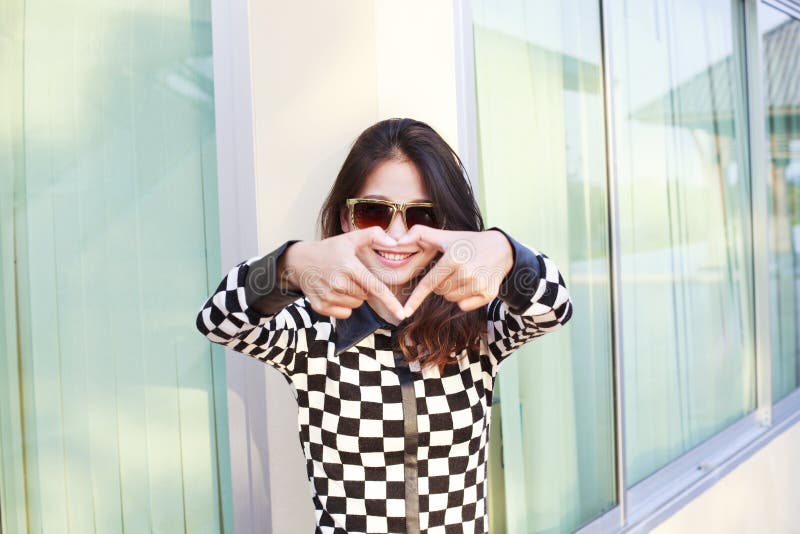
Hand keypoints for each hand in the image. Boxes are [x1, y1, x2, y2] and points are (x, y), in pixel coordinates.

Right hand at [281, 227, 406, 320]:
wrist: (300, 261)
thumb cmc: (330, 249)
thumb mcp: (350, 238)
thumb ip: (374, 235)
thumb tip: (394, 242)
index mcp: (349, 266)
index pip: (375, 287)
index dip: (390, 302)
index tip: (401, 314)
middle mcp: (338, 283)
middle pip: (367, 296)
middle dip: (364, 288)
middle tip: (350, 275)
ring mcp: (328, 296)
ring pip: (356, 305)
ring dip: (354, 296)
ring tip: (341, 282)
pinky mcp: (321, 307)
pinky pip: (345, 313)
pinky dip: (344, 306)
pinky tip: (334, 292)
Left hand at [397, 227, 513, 315]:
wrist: (502, 249)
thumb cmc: (468, 243)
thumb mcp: (446, 236)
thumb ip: (420, 234)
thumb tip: (398, 241)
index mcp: (453, 258)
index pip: (429, 283)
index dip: (416, 298)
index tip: (405, 311)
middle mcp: (466, 272)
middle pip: (439, 292)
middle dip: (441, 284)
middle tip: (453, 270)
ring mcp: (478, 284)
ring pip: (451, 299)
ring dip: (453, 291)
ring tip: (464, 275)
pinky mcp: (488, 294)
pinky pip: (464, 306)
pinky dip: (464, 299)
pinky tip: (472, 284)